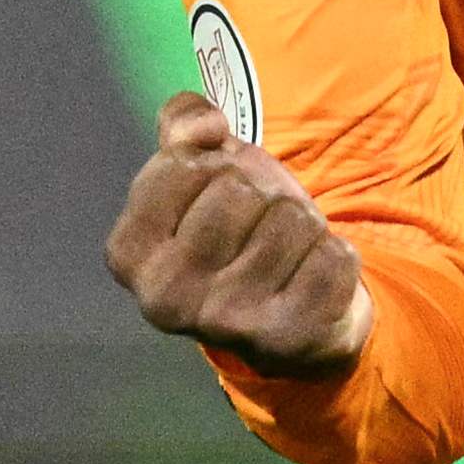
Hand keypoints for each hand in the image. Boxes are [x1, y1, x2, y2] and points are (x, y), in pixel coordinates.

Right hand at [104, 93, 372, 380]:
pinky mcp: (287, 339)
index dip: (216, 162)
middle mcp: (166, 298)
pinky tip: (311, 276)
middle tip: (260, 223)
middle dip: (262, 192)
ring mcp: (225, 325)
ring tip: (288, 249)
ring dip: (302, 222)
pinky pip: (334, 256)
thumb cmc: (239, 228)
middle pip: (238, 191)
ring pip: (291, 221)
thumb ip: (183, 125)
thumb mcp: (201, 169)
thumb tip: (203, 124)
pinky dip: (334, 254)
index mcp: (129, 253)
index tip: (218, 190)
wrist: (294, 312)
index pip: (186, 165)